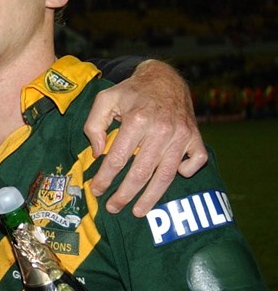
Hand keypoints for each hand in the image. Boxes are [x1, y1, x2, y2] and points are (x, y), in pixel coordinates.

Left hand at [85, 60, 207, 216]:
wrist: (164, 78)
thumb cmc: (131, 92)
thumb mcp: (105, 100)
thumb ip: (94, 125)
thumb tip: (98, 153)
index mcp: (137, 120)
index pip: (117, 159)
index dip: (105, 178)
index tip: (96, 191)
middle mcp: (161, 129)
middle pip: (141, 173)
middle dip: (125, 195)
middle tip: (113, 208)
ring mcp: (181, 135)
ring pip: (166, 175)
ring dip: (151, 197)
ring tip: (138, 211)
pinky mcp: (195, 137)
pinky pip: (196, 161)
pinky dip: (186, 172)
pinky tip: (172, 178)